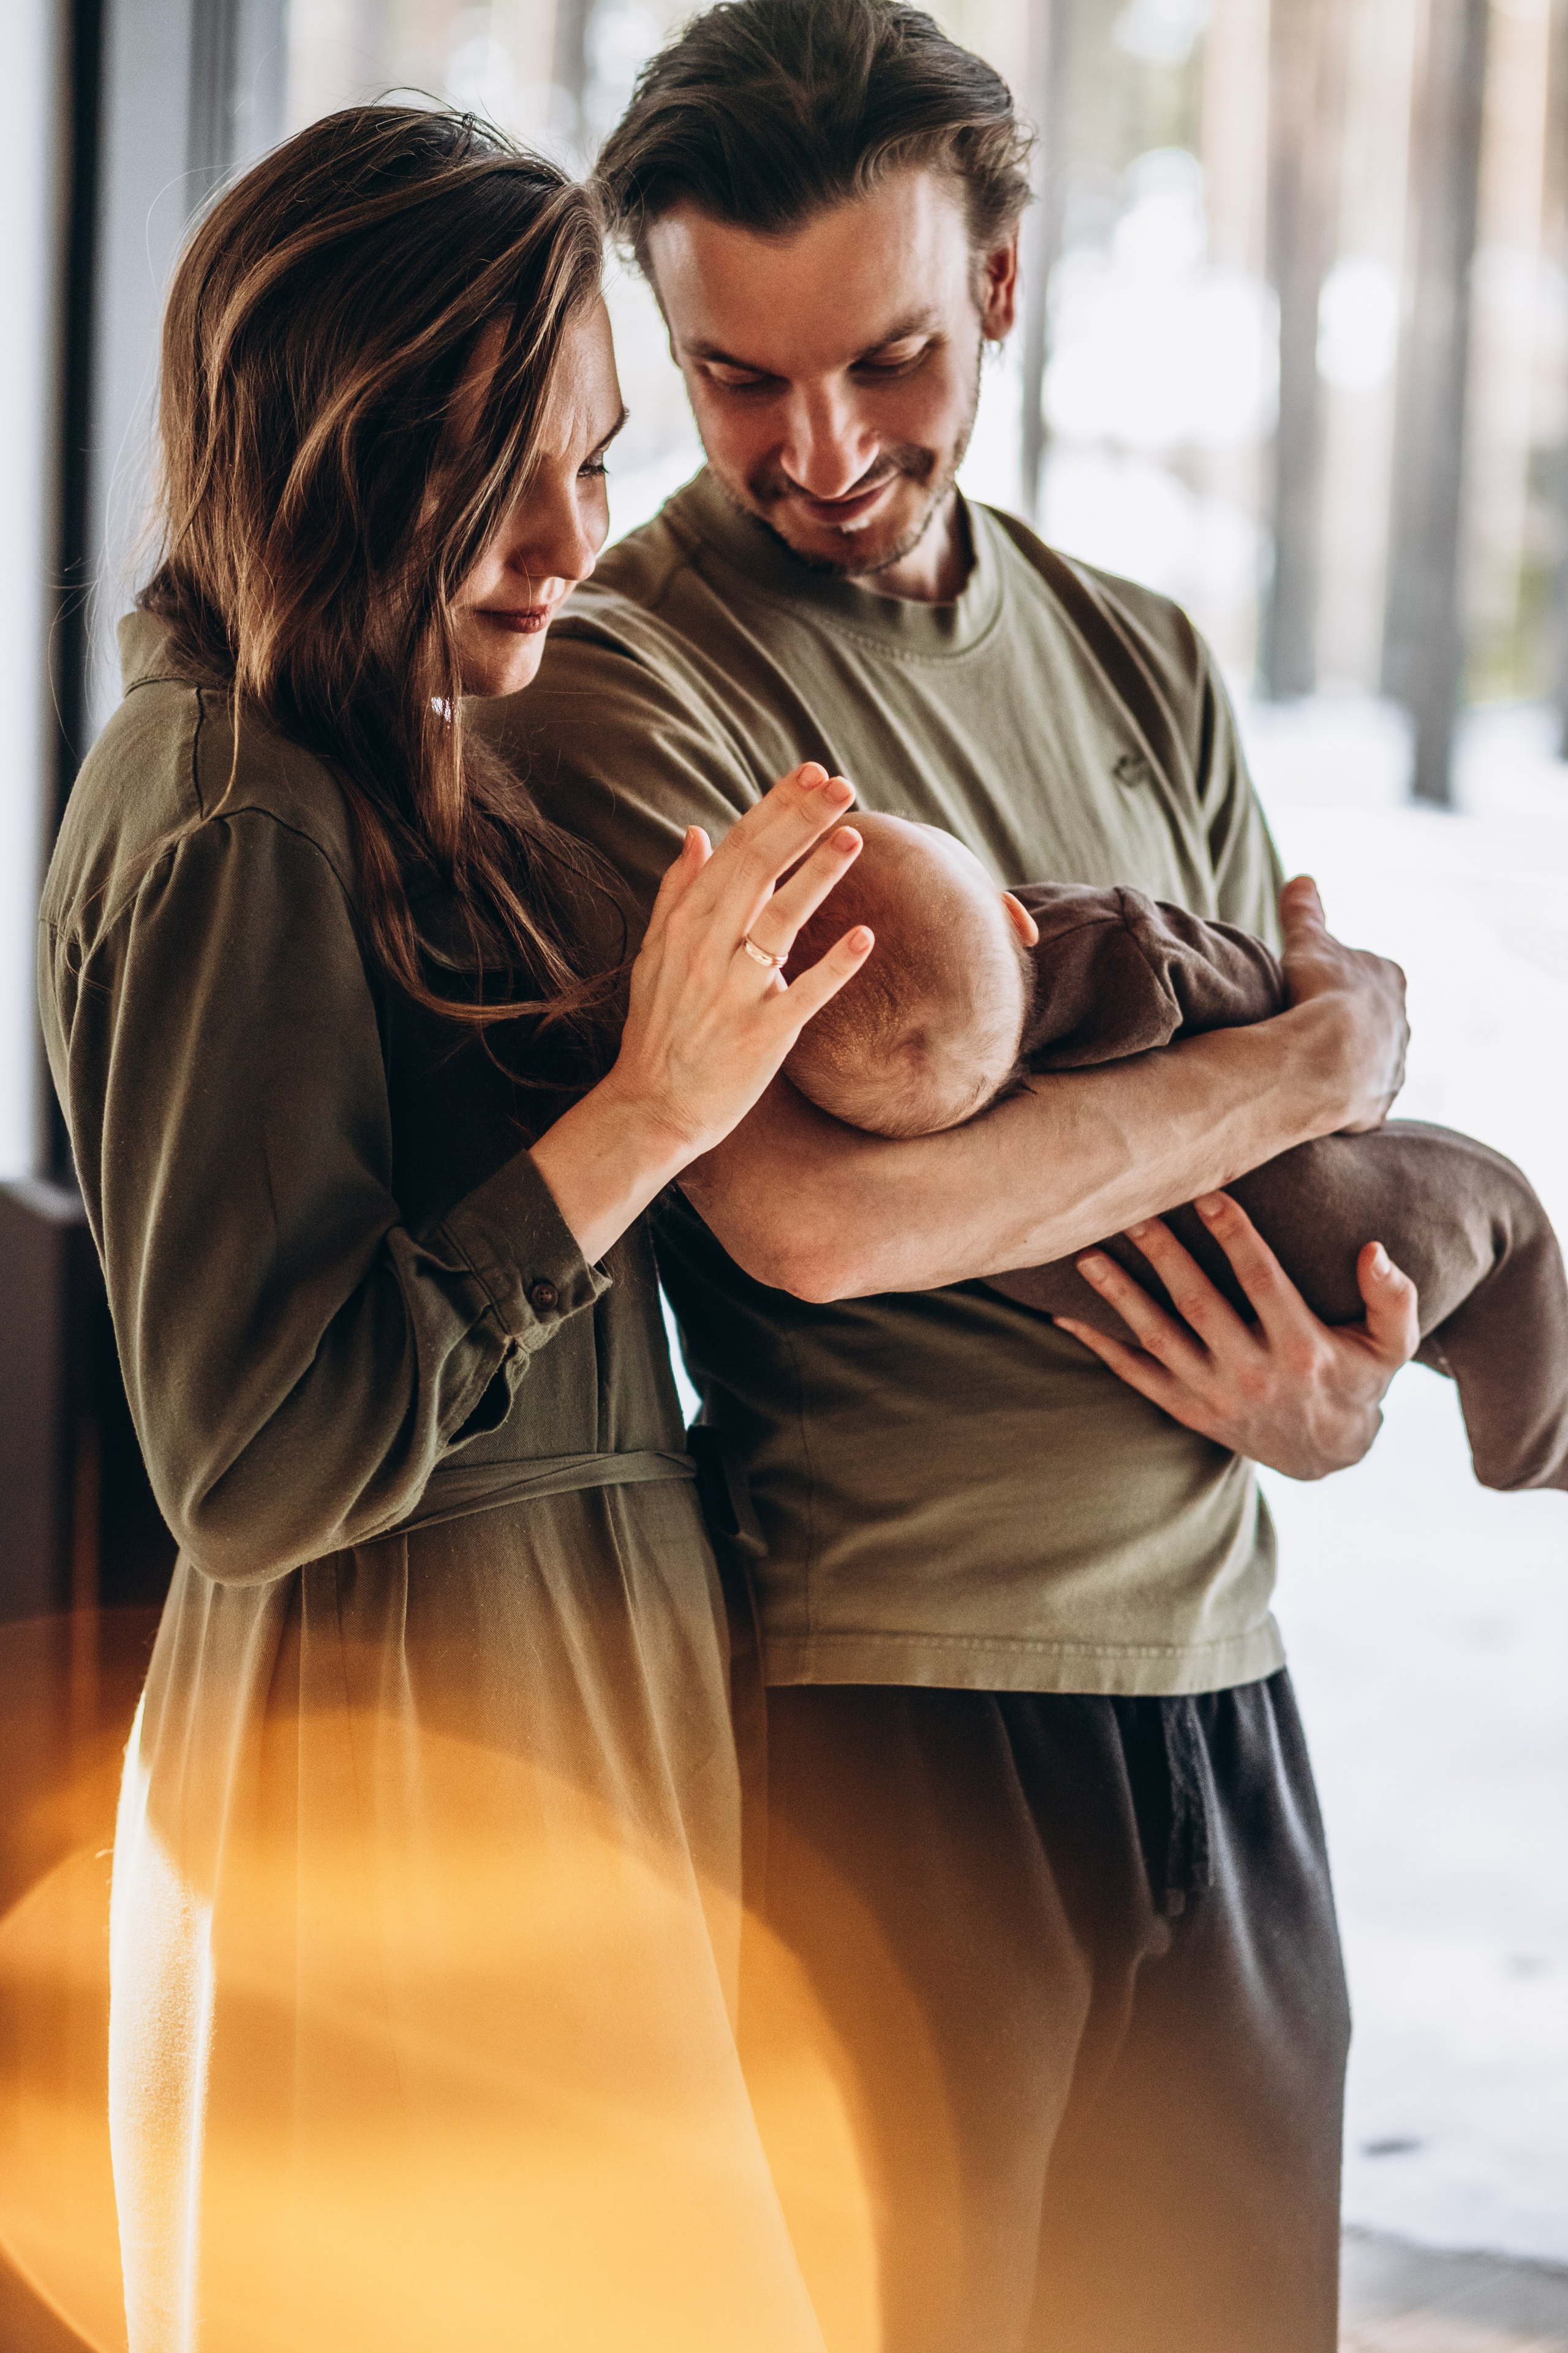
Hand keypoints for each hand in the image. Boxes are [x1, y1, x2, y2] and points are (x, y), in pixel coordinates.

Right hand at [601, 761, 873, 1162]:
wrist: (651, 1108)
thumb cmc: (659, 1029)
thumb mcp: (654, 955)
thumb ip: (676, 893)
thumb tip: (695, 834)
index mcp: (686, 924)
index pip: (736, 849)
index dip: (775, 808)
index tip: (810, 772)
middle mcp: (708, 949)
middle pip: (759, 870)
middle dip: (801, 822)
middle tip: (841, 784)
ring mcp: (735, 992)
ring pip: (779, 922)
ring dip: (817, 876)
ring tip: (854, 836)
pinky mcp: (761, 1034)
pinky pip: (803, 994)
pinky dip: (833, 967)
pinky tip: (865, 938)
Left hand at [1054, 1189, 1419, 1479]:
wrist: (1325, 1454)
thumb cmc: (1356, 1379)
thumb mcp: (1392, 1346)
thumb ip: (1393, 1298)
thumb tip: (1375, 1250)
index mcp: (1302, 1349)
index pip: (1263, 1281)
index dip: (1236, 1237)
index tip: (1208, 1193)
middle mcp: (1253, 1374)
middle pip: (1200, 1304)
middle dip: (1164, 1255)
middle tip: (1133, 1210)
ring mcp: (1215, 1395)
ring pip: (1159, 1338)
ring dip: (1120, 1296)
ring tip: (1087, 1255)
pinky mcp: (1187, 1410)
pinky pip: (1135, 1375)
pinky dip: (1100, 1346)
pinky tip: (1067, 1315)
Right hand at [1278, 876, 1407, 1131]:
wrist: (1323, 1059)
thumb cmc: (1317, 993)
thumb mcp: (1308, 942)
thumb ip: (1306, 912)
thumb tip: (1301, 879)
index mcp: (1391, 980)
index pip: (1367, 973)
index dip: (1338, 977)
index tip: (1312, 984)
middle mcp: (1402, 1024)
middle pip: (1374, 1018)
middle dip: (1348, 1020)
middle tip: (1307, 1023)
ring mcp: (1393, 1067)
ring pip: (1371, 1059)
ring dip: (1346, 1059)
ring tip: (1308, 1061)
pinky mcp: (1377, 1105)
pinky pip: (1360, 1098)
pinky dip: (1342, 1095)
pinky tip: (1316, 1093)